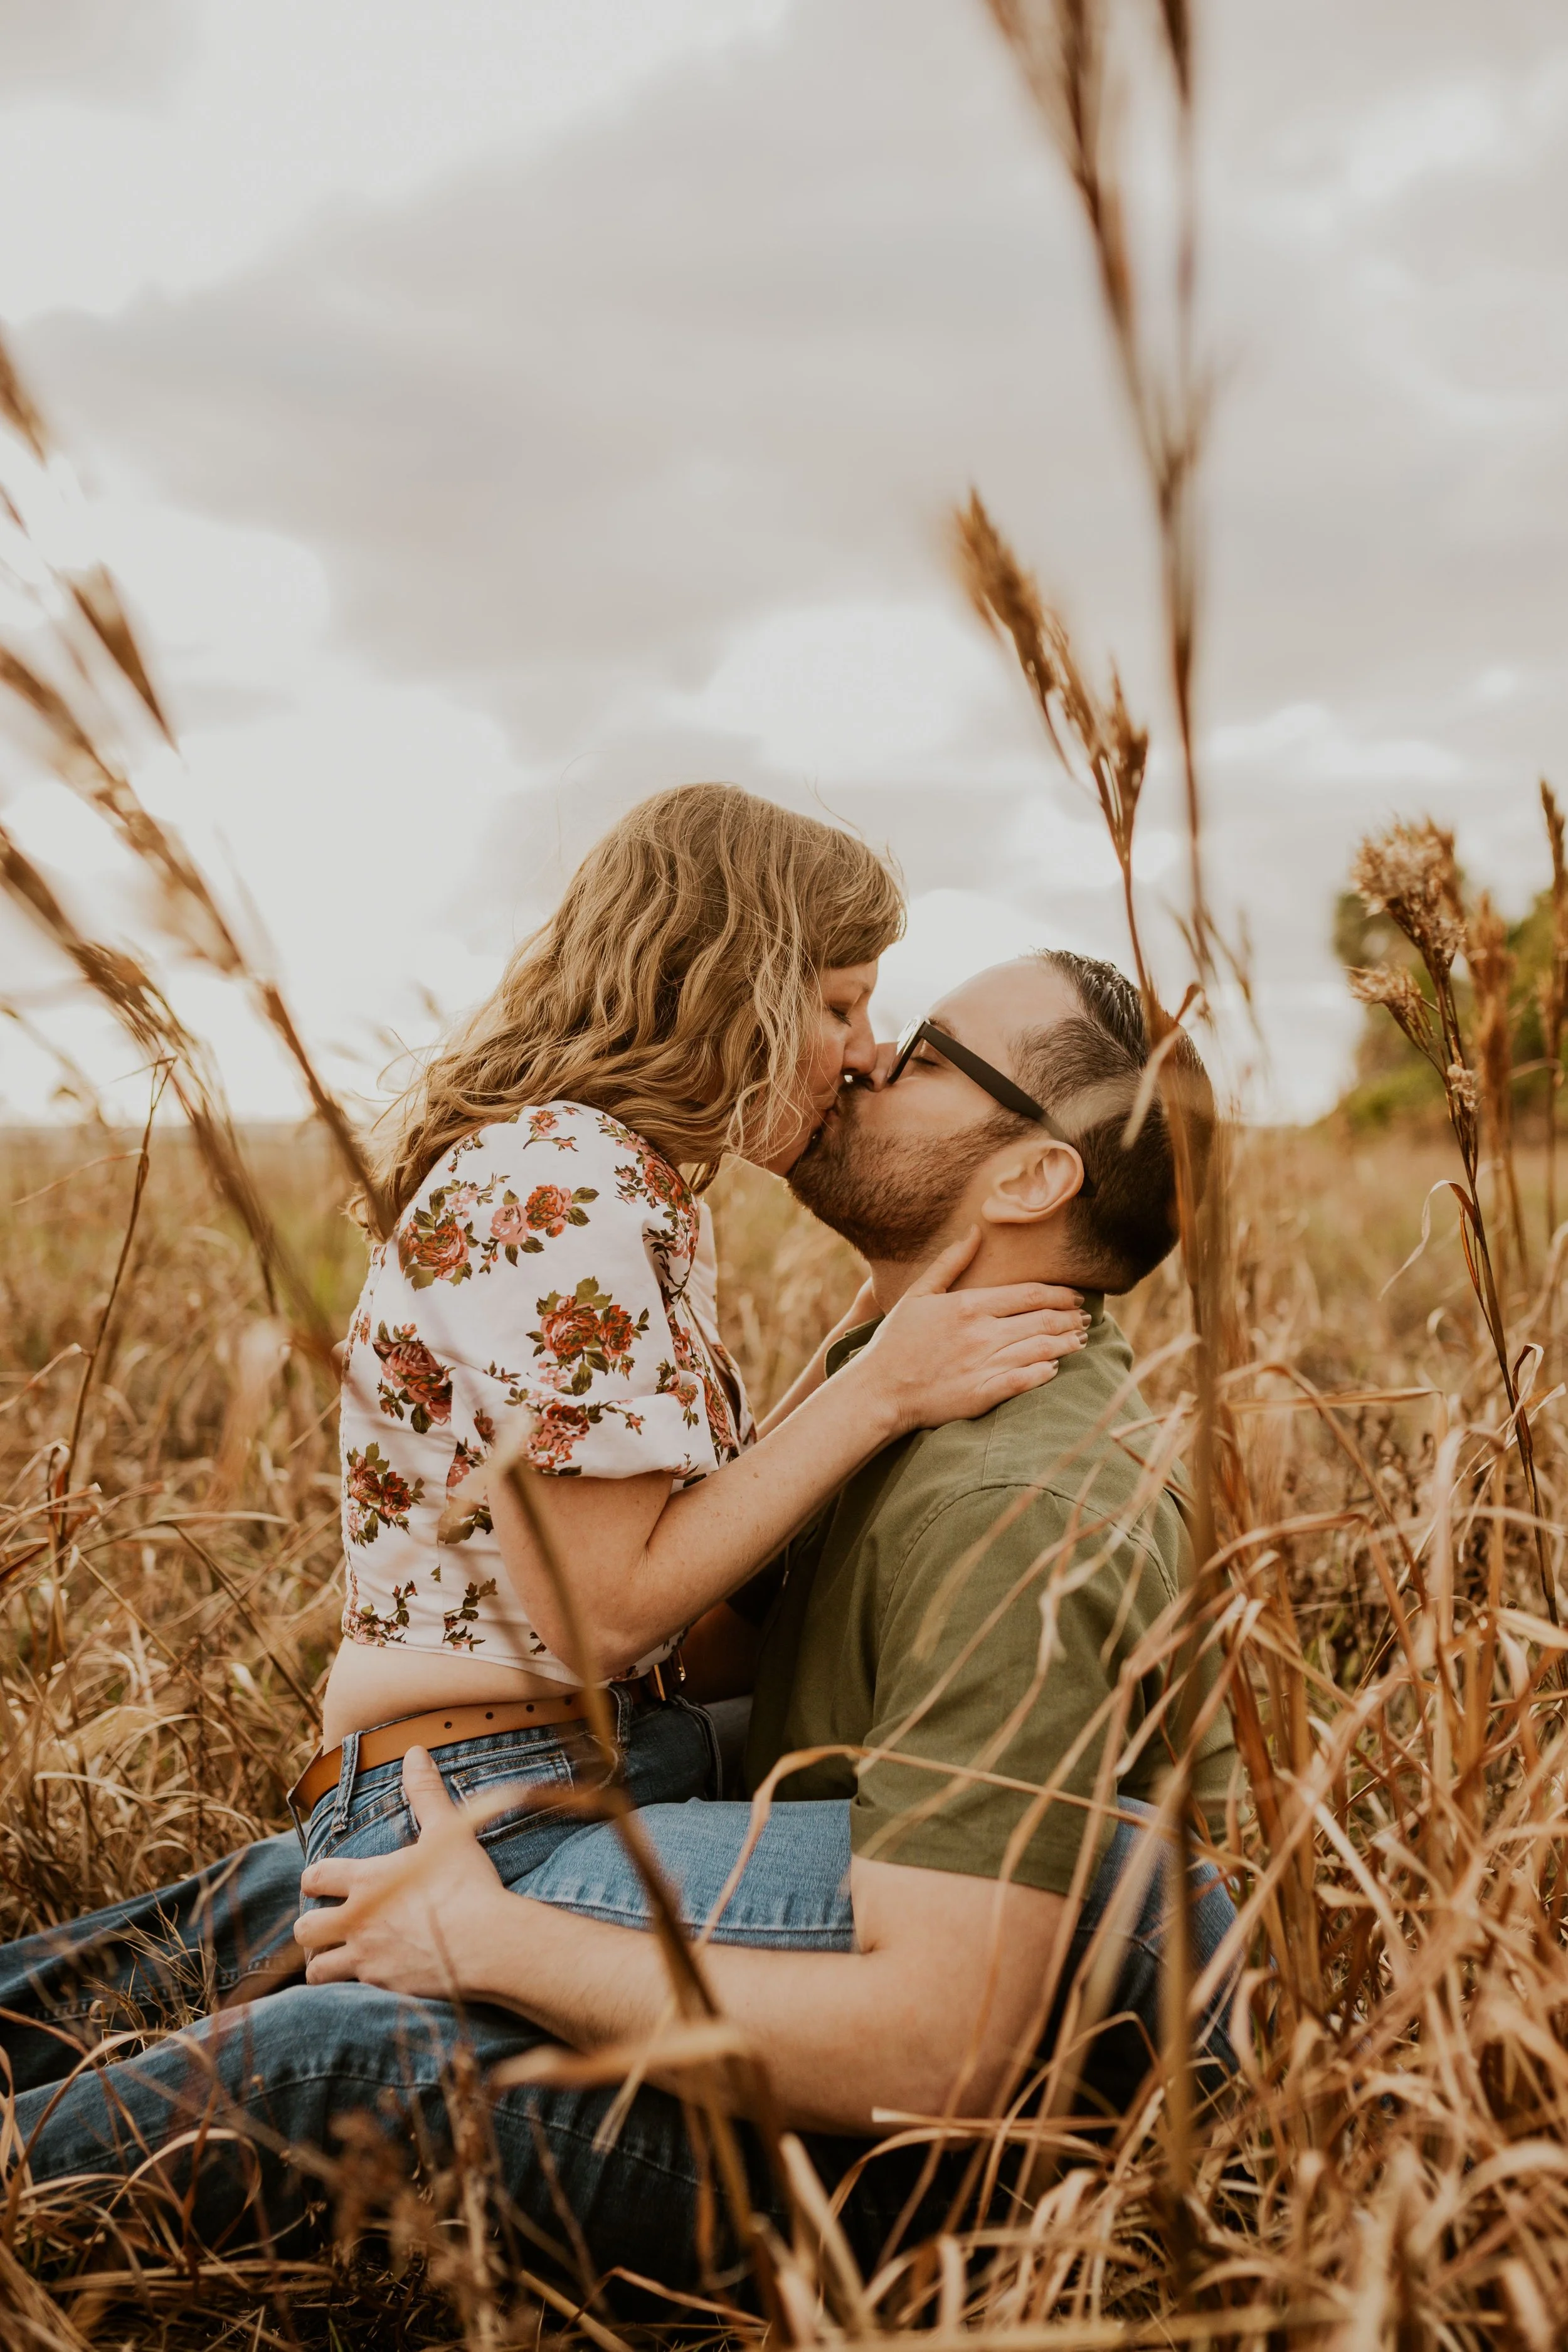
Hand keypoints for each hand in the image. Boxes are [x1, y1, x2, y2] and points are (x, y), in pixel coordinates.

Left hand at [293, 1746, 510, 1999]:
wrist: (487, 1942)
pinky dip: (349, 1990)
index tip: (321, 1881)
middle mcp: (357, 1920)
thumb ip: (426, 1793)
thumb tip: (414, 1751)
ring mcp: (366, 1958)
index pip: (315, 1877)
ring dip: (323, 1963)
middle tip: (326, 1925)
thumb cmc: (466, 1883)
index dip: (314, 1879)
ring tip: (336, 1959)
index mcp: (367, 1880)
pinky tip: (365, 1983)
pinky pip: (348, 1994)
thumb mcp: (448, 1831)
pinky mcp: (382, 1987)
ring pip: (317, 1970)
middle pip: (304, 1929)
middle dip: (310, 1927)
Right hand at [851, 1229, 1087, 1433]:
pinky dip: (1046, 1372)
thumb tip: (975, 1231)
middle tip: (1085, 1318)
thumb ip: (950, 1262)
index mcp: (969, 1305)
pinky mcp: (983, 1394)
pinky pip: (1027, 1380)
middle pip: (1043, 1320)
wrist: (878, 1390)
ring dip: (1067, 1344)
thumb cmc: (896, 1342)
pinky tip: (1055, 1368)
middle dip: (1070, 1318)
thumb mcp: (918, 1294)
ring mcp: (984, 1365)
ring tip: (1080, 1340)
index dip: (1059, 1294)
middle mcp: (982, 1333)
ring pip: (1042, 1349)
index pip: (1030, 1294)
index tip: (1076, 1296)